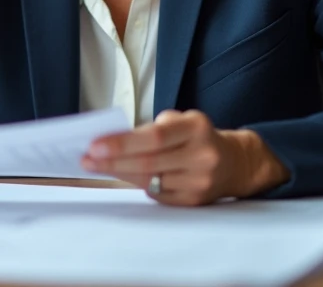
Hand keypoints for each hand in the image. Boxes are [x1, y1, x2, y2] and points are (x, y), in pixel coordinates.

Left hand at [80, 109, 288, 205]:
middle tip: (87, 159)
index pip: (154, 137)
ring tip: (97, 166)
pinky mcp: (194, 201)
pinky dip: (137, 184)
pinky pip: (157, 194)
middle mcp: (201, 155)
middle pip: (148, 162)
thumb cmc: (199, 137)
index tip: (95, 145)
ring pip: (149, 181)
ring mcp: (199, 181)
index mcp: (197, 128)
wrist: (235, 163)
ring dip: (119, 174)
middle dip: (112, 161)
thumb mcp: (183, 120)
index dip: (123, 142)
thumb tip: (114, 140)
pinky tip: (123, 176)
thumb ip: (153, 128)